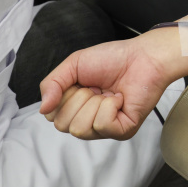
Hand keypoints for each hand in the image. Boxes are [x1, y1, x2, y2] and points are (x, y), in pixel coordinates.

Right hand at [39, 31, 177, 139]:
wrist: (144, 56)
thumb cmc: (113, 58)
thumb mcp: (74, 64)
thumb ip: (51, 84)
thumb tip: (43, 110)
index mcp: (74, 107)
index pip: (52, 116)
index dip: (63, 96)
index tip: (81, 82)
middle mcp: (87, 120)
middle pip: (63, 125)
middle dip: (78, 99)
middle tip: (96, 87)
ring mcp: (105, 129)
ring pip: (80, 128)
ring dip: (94, 103)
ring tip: (108, 92)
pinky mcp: (122, 131)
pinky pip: (102, 125)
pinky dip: (109, 106)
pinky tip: (119, 98)